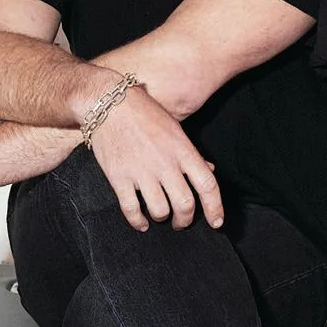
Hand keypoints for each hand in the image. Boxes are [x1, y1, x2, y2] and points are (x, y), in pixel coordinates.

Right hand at [89, 85, 222, 231]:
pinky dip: (138, 221)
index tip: (217, 223)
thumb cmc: (145, 113)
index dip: (215, 208)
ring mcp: (141, 172)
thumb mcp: (176, 129)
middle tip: (182, 222)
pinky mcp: (119, 178)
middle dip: (186, 220)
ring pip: (160, 211)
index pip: (208, 185)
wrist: (109, 104)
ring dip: (163, 218)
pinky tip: (142, 223)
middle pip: (185, 205)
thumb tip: (209, 170)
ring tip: (161, 216)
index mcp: (183, 151)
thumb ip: (192, 154)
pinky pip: (131, 210)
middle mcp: (165, 164)